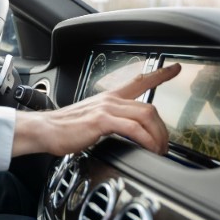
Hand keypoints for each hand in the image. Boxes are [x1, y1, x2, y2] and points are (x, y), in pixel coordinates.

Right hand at [12, 63, 181, 156]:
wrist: (44, 130)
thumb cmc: (64, 129)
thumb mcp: (91, 121)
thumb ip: (109, 124)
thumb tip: (124, 136)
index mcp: (108, 98)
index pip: (138, 81)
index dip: (159, 74)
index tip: (174, 69)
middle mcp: (110, 100)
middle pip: (149, 107)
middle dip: (163, 129)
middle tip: (164, 146)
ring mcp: (106, 109)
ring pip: (145, 116)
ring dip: (157, 136)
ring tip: (158, 150)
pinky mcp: (101, 120)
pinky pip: (133, 129)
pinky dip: (146, 139)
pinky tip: (149, 149)